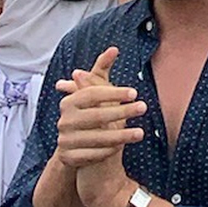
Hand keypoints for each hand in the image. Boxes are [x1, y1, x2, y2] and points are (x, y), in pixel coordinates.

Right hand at [53, 48, 143, 175]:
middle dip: (122, 112)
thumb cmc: (91, 114)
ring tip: (140, 133)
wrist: (76, 147)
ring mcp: (64, 140)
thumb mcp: (95, 92)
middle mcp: (63, 120)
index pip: (92, 94)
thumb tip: (113, 48)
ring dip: (121, 135)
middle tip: (143, 108)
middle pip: (96, 116)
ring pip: (97, 137)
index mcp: (69, 102)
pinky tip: (122, 147)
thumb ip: (102, 70)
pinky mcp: (68, 158)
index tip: (135, 92)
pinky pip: (92, 155)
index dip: (114, 93)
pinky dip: (108, 151)